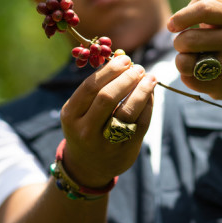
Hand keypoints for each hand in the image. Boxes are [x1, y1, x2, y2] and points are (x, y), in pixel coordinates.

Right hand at [59, 54, 156, 187]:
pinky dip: (149, 105)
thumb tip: (122, 56)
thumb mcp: (81, 109)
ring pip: (128, 111)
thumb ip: (99, 85)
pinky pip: (141, 123)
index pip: (90, 87)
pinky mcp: (125, 151)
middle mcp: (85, 131)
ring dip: (142, 90)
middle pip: (108, 98)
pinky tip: (151, 94)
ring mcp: (106, 143)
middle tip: (139, 68)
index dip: (110, 70)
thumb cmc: (86, 126)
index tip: (125, 59)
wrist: (87, 166)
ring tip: (150, 78)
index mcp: (71, 115)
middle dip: (126, 78)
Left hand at [167, 0, 221, 100]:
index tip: (172, 25)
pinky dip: (187, 76)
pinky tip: (198, 72)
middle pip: (189, 39)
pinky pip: (189, 80)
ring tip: (190, 58)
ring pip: (185, 62)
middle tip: (183, 45)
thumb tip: (177, 19)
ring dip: (180, 60)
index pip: (204, 8)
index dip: (181, 16)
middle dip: (178, 42)